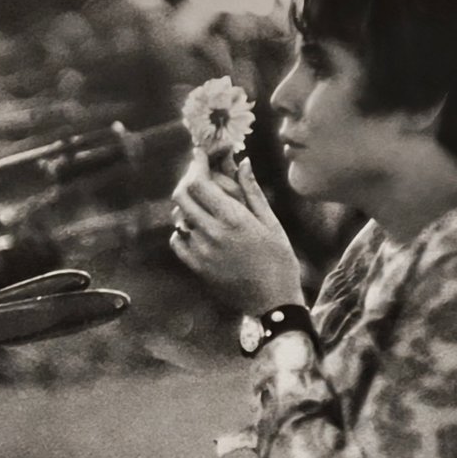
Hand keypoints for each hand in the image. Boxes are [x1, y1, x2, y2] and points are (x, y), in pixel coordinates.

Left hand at [170, 150, 304, 313]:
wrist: (273, 302)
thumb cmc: (279, 259)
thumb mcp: (271, 222)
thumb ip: (252, 191)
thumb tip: (242, 161)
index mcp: (234, 219)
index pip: (200, 183)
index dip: (197, 165)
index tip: (199, 155)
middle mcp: (213, 233)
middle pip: (182, 196)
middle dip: (187, 181)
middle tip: (197, 176)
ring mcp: (202, 252)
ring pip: (179, 218)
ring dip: (186, 206)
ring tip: (201, 204)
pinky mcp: (197, 268)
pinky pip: (177, 242)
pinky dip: (182, 231)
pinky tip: (196, 229)